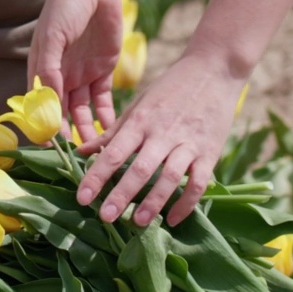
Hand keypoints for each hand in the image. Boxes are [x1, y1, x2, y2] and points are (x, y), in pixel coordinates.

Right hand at [28, 0, 122, 145]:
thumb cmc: (64, 7)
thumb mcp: (53, 37)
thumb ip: (50, 69)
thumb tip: (48, 101)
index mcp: (42, 69)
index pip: (41, 104)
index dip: (45, 125)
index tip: (51, 145)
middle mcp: (61, 76)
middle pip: (62, 112)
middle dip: (68, 134)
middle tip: (76, 156)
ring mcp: (82, 74)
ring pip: (83, 110)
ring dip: (87, 129)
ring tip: (94, 150)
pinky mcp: (103, 70)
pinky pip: (103, 100)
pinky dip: (106, 116)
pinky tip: (110, 132)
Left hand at [74, 52, 243, 226]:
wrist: (213, 69)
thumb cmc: (169, 88)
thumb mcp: (137, 105)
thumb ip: (111, 132)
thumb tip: (79, 151)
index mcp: (139, 120)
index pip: (113, 152)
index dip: (96, 177)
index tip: (82, 198)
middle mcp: (162, 133)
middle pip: (140, 168)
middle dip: (121, 194)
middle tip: (106, 217)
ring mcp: (188, 143)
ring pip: (170, 177)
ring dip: (154, 202)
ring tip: (138, 222)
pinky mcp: (210, 151)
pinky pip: (198, 182)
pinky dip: (187, 203)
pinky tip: (174, 219)